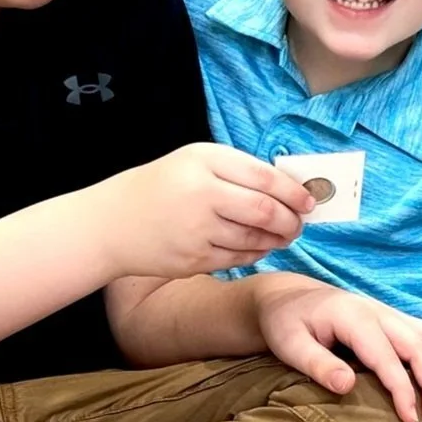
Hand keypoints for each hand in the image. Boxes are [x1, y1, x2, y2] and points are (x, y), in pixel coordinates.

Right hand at [101, 144, 312, 278]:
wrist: (112, 223)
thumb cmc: (161, 187)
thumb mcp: (194, 162)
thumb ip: (237, 171)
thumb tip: (288, 189)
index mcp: (204, 161)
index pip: (264, 178)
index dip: (293, 192)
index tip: (309, 200)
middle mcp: (201, 194)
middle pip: (265, 211)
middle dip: (290, 220)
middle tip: (299, 223)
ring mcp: (197, 230)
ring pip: (255, 239)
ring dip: (277, 239)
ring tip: (284, 234)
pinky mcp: (194, 259)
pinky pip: (239, 258)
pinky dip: (257, 253)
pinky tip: (260, 246)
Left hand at [253, 274, 421, 421]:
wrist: (288, 297)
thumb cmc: (286, 324)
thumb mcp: (289, 344)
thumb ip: (316, 364)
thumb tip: (346, 386)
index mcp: (355, 318)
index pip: (388, 356)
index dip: (403, 389)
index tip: (410, 420)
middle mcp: (380, 313)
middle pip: (421, 347)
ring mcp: (391, 315)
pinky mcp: (396, 321)